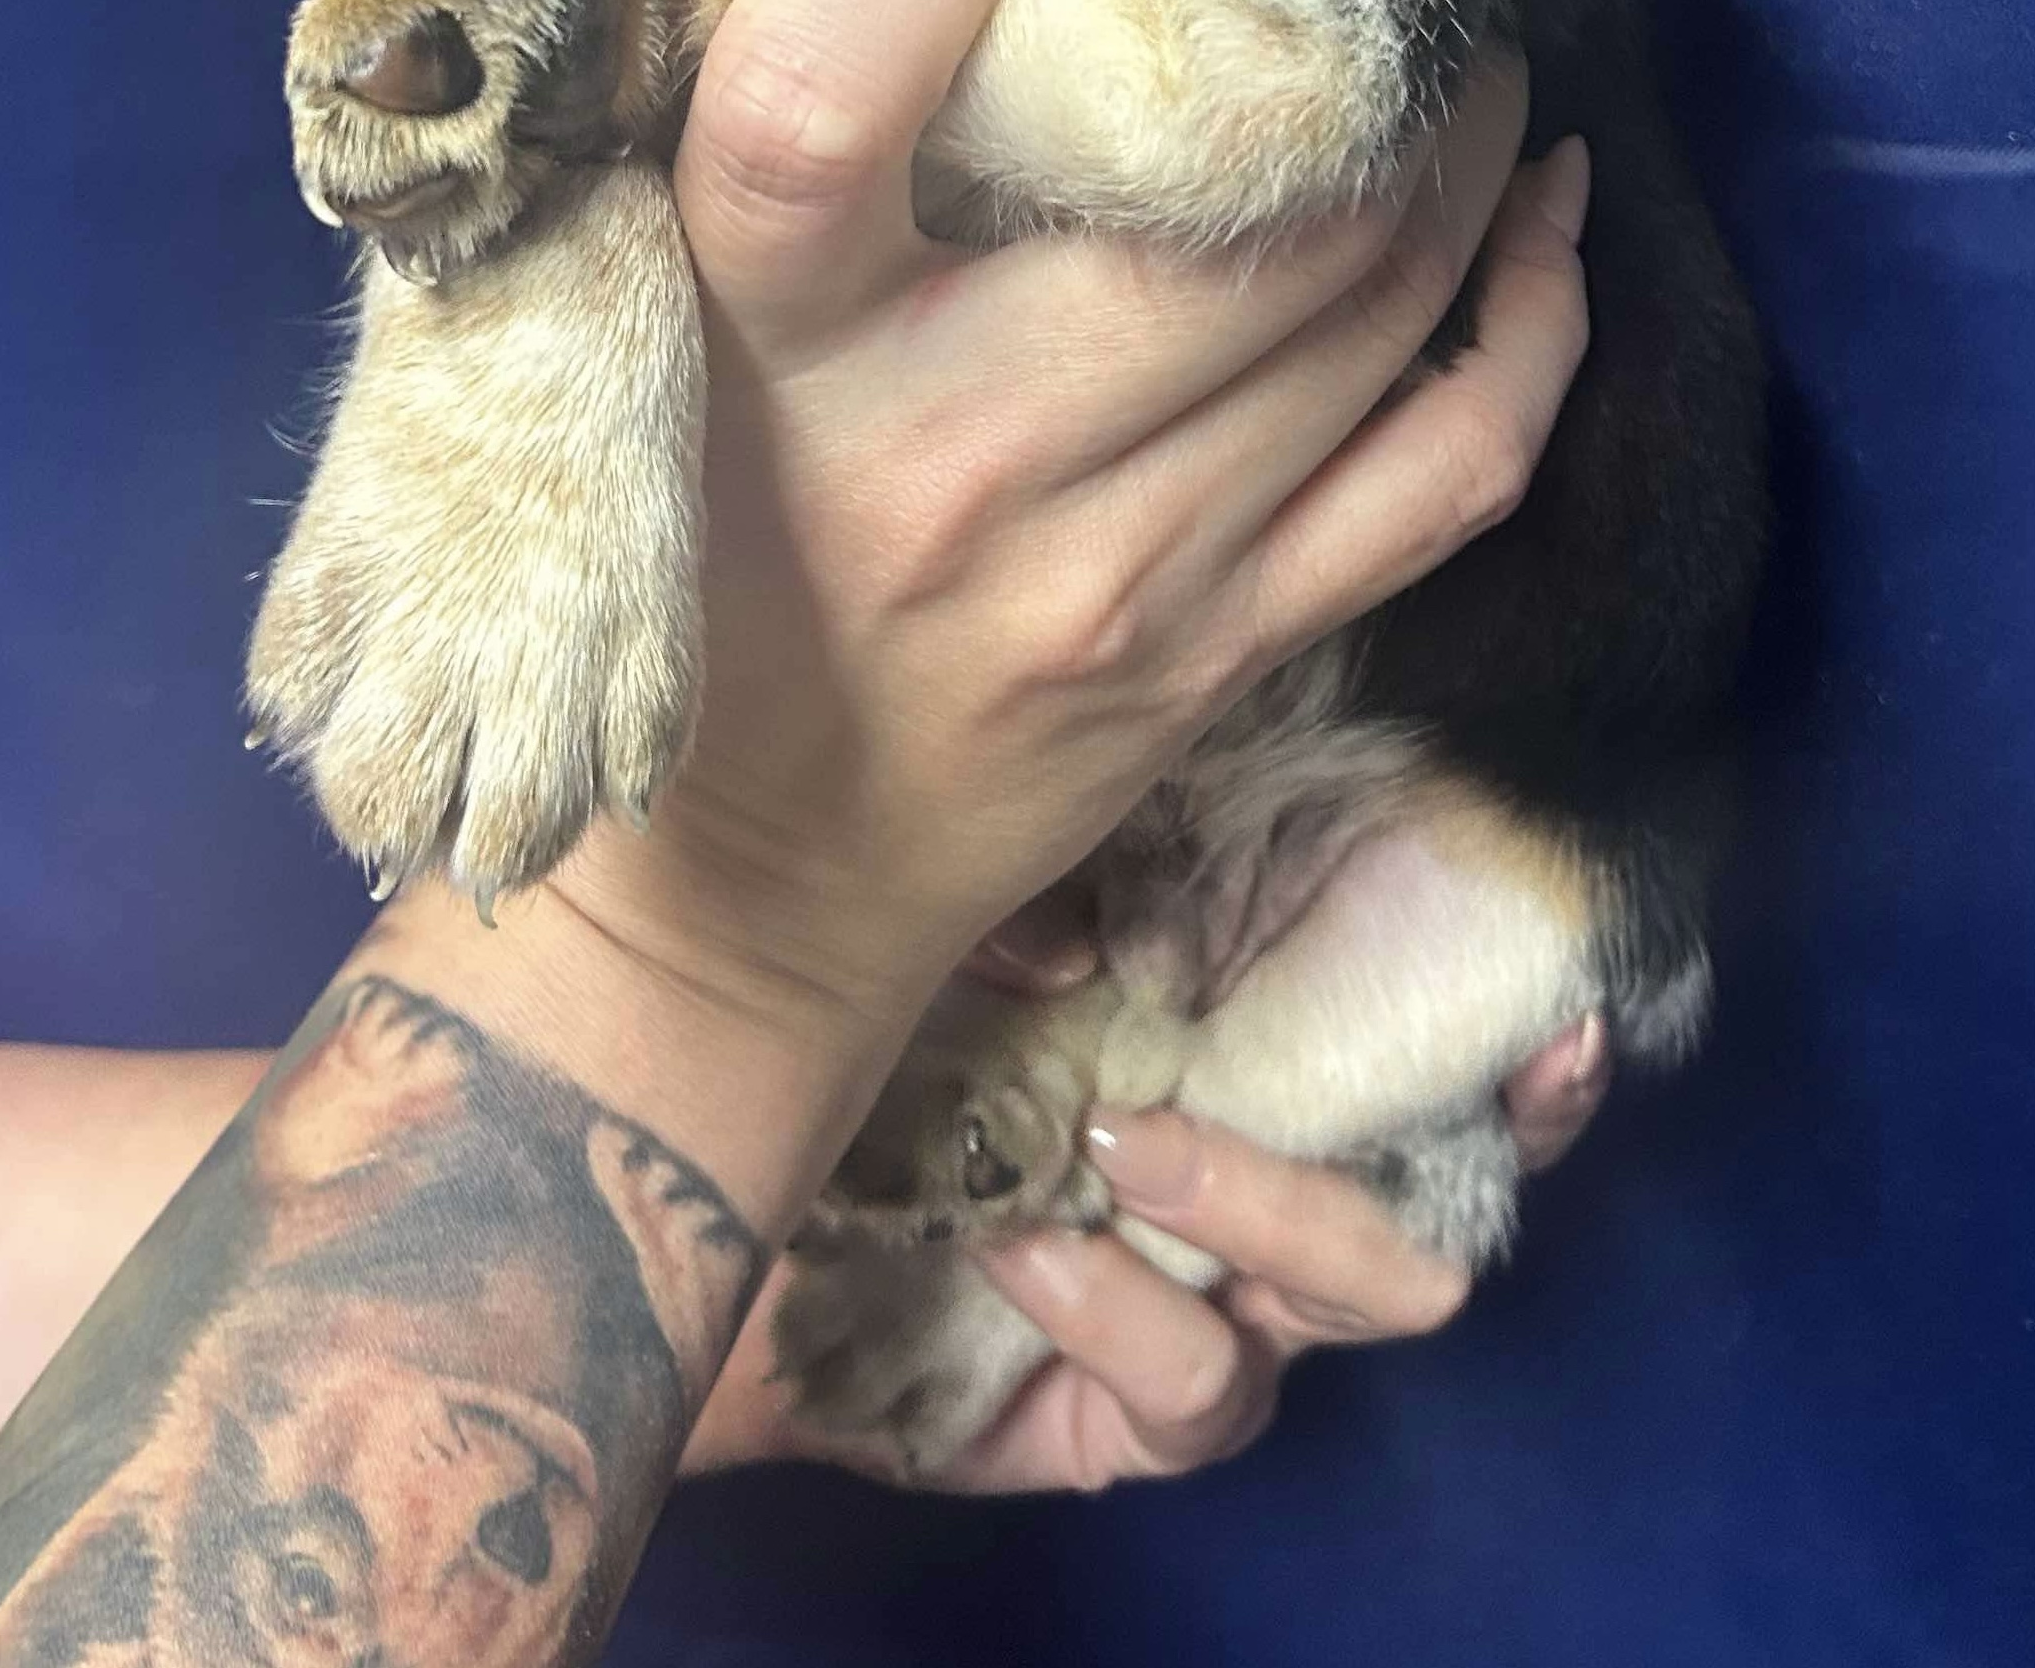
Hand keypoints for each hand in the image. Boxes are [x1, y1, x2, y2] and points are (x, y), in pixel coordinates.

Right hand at [557, 0, 1593, 1038]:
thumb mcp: (632, 347)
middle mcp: (945, 463)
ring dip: (1457, 151)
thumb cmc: (675, 572)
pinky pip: (1443, 472)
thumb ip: (730, 156)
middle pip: (1217, 206)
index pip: (812, 107)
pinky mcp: (1223, 656)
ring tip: (1468, 53)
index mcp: (754, 362)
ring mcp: (1115, 573)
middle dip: (1337, 32)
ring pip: (1365, 314)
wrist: (730, 897)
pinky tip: (1544, 231)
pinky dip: (1530, 331)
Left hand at [683, 1014, 1610, 1488]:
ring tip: (1104, 1143)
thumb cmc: (909, 1049)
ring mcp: (1239, 1323)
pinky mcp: (1157, 1415)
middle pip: (1435, 1216)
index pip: (1456, 1082)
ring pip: (1356, 1298)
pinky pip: (1198, 1378)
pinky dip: (1109, 1299)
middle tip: (1183, 1101)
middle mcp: (1290, 1214)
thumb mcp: (996, 948)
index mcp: (1282, 1085)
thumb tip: (1104, 946)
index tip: (1556, 1020)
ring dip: (1241, 1207)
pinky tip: (1014, 1238)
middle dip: (1354, 1151)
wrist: (768, 1206)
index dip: (1538, 1075)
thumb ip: (1075, 911)